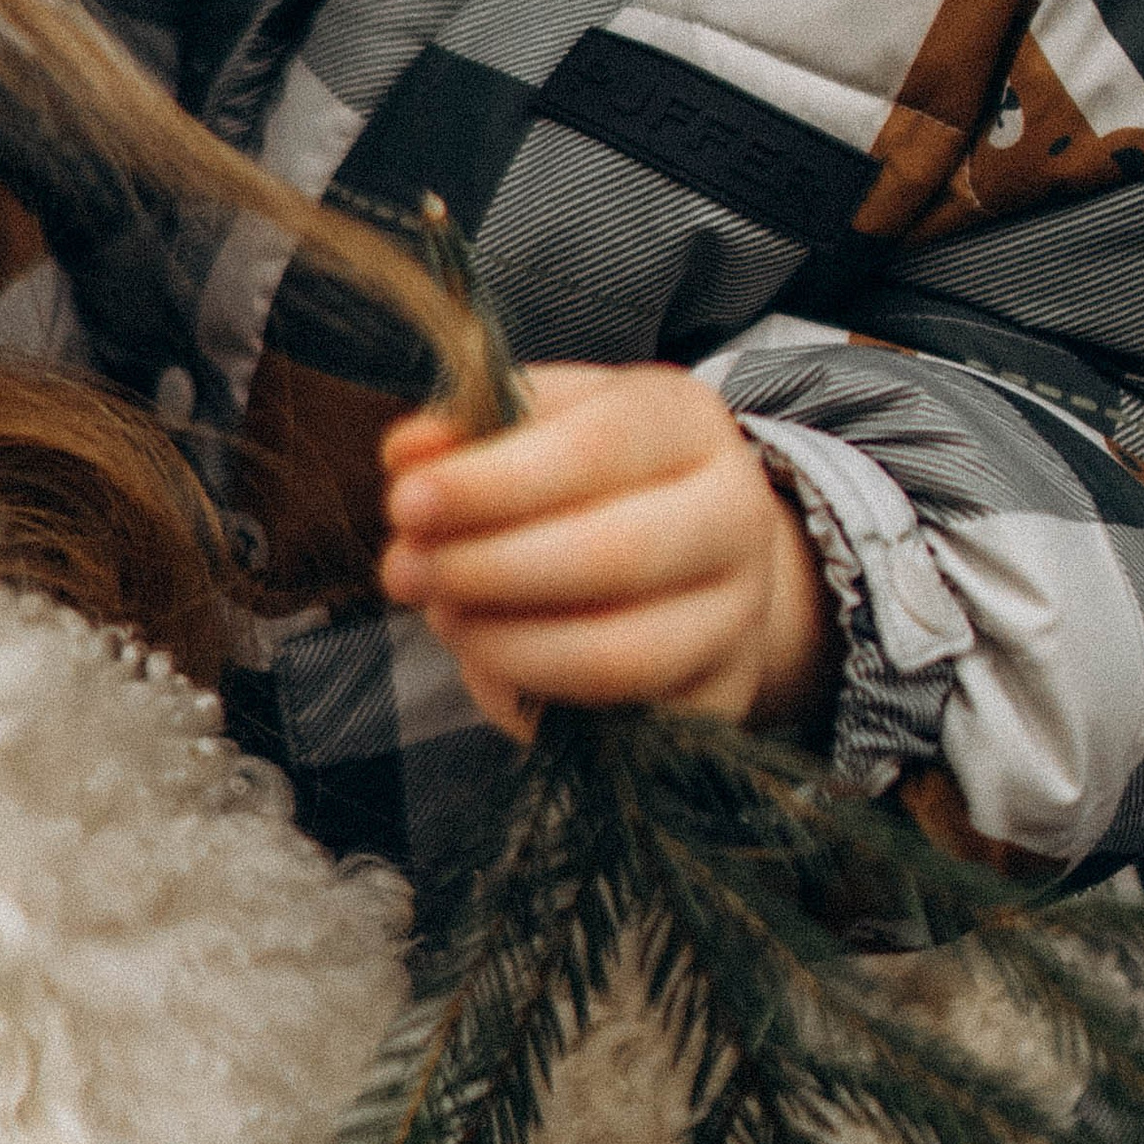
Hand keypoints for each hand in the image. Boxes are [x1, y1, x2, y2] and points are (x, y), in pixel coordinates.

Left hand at [381, 363, 837, 742]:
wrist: (692, 556)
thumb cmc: (590, 481)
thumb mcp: (535, 430)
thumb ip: (467, 433)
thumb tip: (409, 452)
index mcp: (689, 423)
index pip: (598, 446)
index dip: (494, 481)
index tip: (406, 503)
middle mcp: (736, 514)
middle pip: (616, 552)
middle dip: (488, 568)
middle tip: (404, 571)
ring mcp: (739, 615)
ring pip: (623, 652)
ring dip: (506, 644)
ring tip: (442, 617)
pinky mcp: (721, 697)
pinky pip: (621, 720)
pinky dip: (538, 698)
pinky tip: (488, 665)